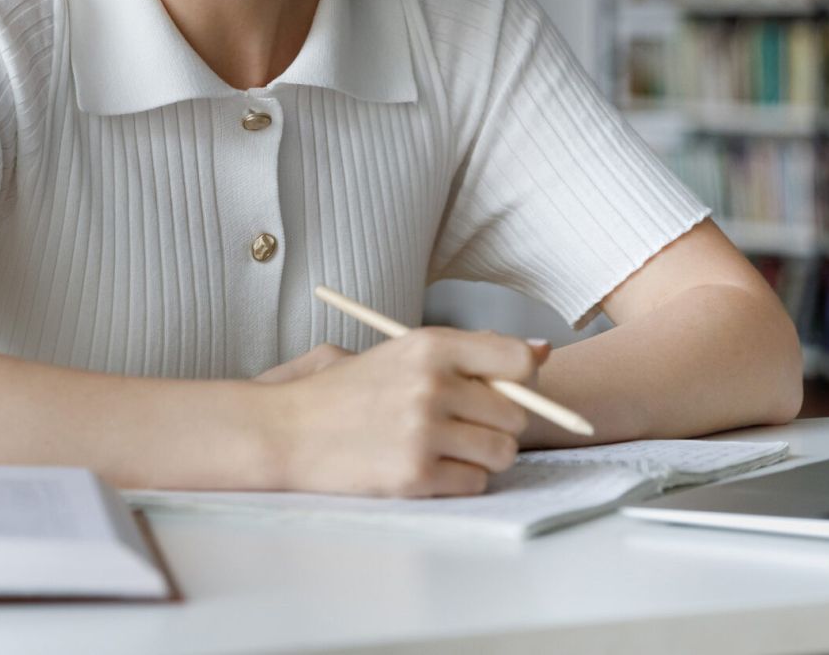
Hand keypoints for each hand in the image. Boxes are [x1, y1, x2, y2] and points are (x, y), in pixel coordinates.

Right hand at [263, 327, 550, 497]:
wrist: (286, 430)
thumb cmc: (346, 391)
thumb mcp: (402, 352)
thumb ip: (470, 351)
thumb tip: (541, 351)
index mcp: (429, 345)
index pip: (517, 360)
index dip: (522, 378)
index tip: (507, 387)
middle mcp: (432, 385)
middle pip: (515, 414)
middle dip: (498, 423)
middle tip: (464, 424)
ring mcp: (424, 433)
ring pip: (501, 452)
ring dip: (483, 455)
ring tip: (447, 447)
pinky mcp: (415, 476)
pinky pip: (474, 483)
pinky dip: (459, 480)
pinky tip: (427, 466)